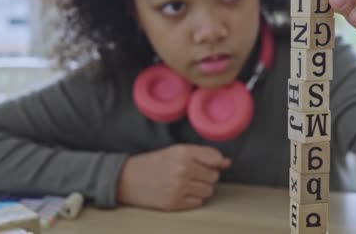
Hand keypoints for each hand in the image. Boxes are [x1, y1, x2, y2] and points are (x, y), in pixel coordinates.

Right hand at [116, 144, 230, 210]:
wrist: (128, 179)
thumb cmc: (154, 163)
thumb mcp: (177, 151)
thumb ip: (203, 155)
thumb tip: (227, 162)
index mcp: (183, 152)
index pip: (215, 159)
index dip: (214, 162)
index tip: (206, 164)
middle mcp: (183, 169)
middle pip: (214, 176)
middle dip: (207, 176)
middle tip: (192, 174)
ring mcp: (179, 188)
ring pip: (209, 191)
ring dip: (202, 188)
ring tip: (187, 183)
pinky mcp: (175, 203)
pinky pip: (198, 203)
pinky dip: (193, 199)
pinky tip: (181, 192)